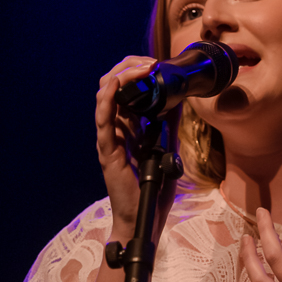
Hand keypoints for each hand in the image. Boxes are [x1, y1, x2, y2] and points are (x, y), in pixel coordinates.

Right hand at [95, 55, 156, 236]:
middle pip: (113, 86)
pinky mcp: (107, 150)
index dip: (137, 71)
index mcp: (128, 126)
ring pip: (105, 96)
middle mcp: (115, 128)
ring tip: (140, 67)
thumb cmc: (152, 190)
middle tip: (150, 62)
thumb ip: (169, 126)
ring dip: (122, 76)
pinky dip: (106, 99)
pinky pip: (102, 120)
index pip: (126, 88)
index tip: (156, 65)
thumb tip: (179, 102)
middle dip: (130, 67)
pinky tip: (115, 85)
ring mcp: (109, 138)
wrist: (144, 219)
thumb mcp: (167, 150)